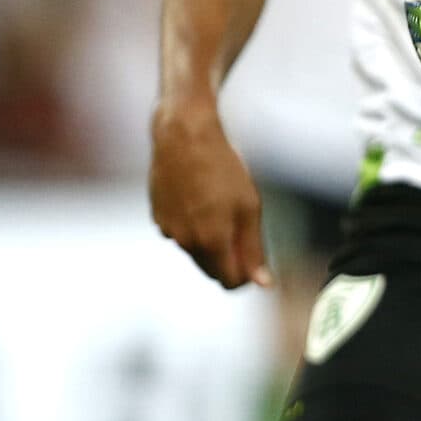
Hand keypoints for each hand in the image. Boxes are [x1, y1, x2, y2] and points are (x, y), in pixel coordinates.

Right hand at [148, 99, 272, 289]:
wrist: (183, 137)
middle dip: (229, 258)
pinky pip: (180, 232)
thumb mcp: (249, 206)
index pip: (230, 281)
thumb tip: (263, 283)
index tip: (255, 258)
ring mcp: (168, 230)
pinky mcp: (157, 217)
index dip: (246, 275)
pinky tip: (200, 198)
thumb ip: (254, 249)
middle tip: (242, 227)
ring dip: (210, 240)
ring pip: (195, 250)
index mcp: (211, 242)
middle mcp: (185, 243)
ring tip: (220, 204)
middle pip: (212, 269)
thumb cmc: (222, 168)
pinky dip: (192, 224)